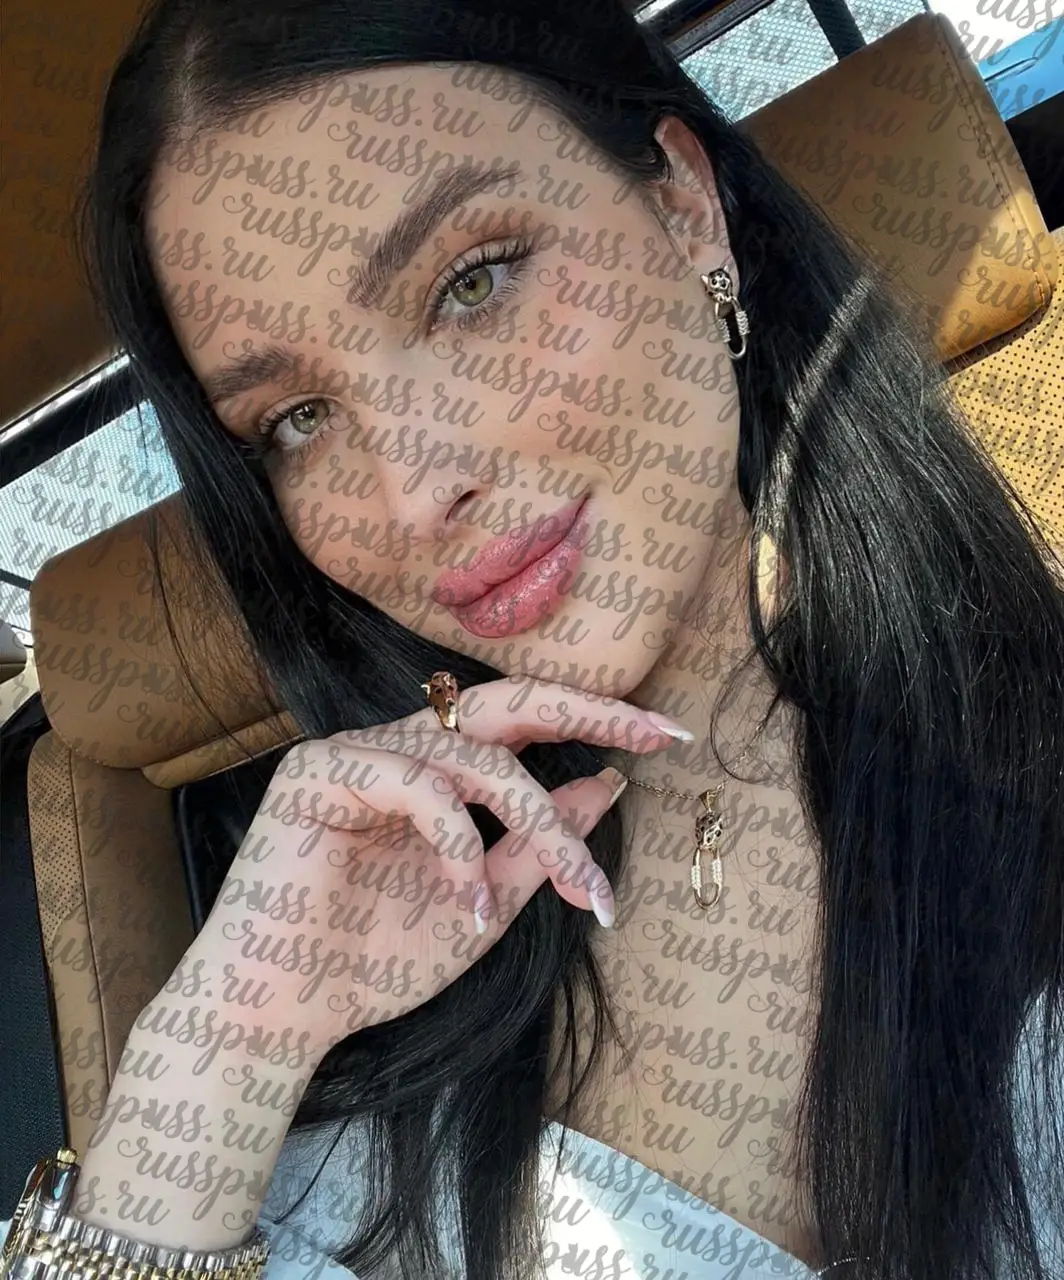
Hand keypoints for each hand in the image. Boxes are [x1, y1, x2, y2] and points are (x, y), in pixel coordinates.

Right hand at [149, 676, 687, 1064]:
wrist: (285, 1015)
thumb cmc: (377, 964)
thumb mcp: (488, 904)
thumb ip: (540, 844)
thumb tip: (607, 782)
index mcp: (437, 774)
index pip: (522, 728)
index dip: (594, 721)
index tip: (670, 738)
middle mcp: (399, 749)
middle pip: (505, 703)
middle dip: (587, 711)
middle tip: (655, 734)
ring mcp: (357, 754)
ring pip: (473, 754)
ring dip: (535, 817)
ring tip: (569, 883)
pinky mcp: (318, 773)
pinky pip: (418, 783)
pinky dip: (457, 841)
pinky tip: (466, 897)